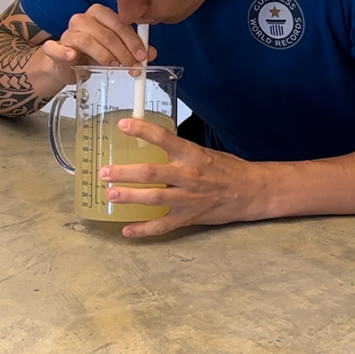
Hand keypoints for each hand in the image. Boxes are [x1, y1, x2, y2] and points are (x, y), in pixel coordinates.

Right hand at [40, 4, 155, 83]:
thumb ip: (132, 50)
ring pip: (86, 39)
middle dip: (122, 50)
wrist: (66, 66)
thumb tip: (151, 53)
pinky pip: (55, 47)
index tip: (142, 55)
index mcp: (99, 15)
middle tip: (131, 65)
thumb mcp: (115, 52)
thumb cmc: (91, 55)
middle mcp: (82, 19)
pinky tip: (73, 57)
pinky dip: (64, 52)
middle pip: (105, 32)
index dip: (132, 40)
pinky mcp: (53, 48)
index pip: (119, 23)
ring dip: (103, 55)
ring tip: (113, 67)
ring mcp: (67, 33)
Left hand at [99, 117, 268, 237]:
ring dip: (129, 197)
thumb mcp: (203, 152)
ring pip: (153, 199)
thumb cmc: (226, 169)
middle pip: (150, 173)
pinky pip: (162, 226)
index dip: (142, 130)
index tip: (123, 125)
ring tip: (110, 195)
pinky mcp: (188, 218)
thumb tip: (149, 141)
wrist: (250, 192)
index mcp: (191, 154)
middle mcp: (188, 176)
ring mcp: (187, 199)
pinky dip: (143, 230)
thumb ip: (178, 151)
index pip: (163, 138)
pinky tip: (127, 230)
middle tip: (105, 172)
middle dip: (124, 173)